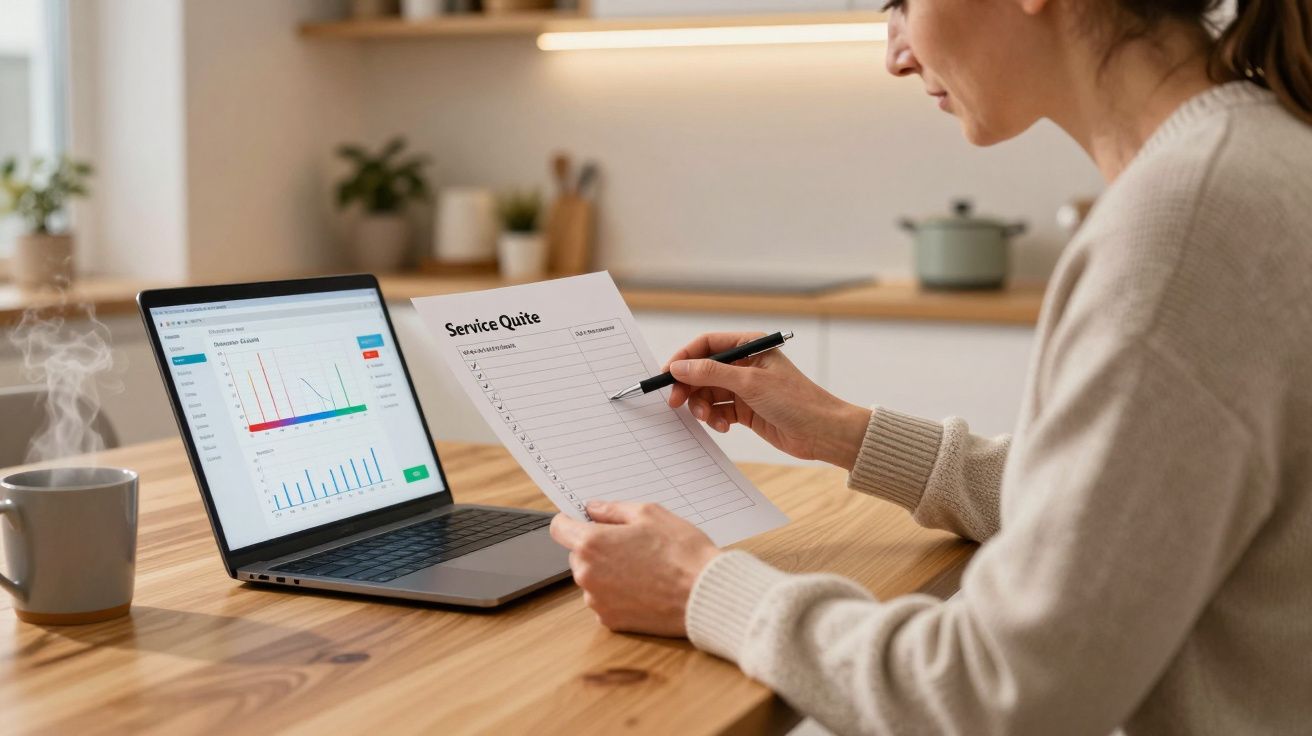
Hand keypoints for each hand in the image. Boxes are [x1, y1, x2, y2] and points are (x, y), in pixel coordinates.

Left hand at [549, 500, 719, 636]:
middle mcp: (586, 575)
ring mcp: (597, 601)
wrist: (704, 595)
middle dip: (596, 548)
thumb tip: (593, 509)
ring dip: (607, 572)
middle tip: (630, 544)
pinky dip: (618, 594)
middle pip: (578, 555)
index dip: (571, 521)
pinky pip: (604, 601)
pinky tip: (644, 587)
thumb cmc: (681, 552)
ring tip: (643, 568)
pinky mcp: (610, 622)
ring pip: (592, 579)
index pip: (559, 528)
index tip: (584, 521)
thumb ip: (613, 510)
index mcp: (591, 544)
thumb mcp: (650, 514)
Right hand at [664, 332, 871, 470]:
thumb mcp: (750, 383)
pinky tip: (724, 427)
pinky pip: (719, 411)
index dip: (684, 358)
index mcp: (750, 345)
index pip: (707, 344)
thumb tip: (679, 367)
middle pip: (703, 371)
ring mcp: (745, 388)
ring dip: (703, 407)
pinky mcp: (746, 409)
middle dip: (689, 387)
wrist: (823, 432)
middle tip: (676, 403)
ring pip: (708, 393)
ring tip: (708, 418)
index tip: (667, 375)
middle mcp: (746, 364)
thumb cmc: (796, 400)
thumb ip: (711, 374)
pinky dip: (716, 419)